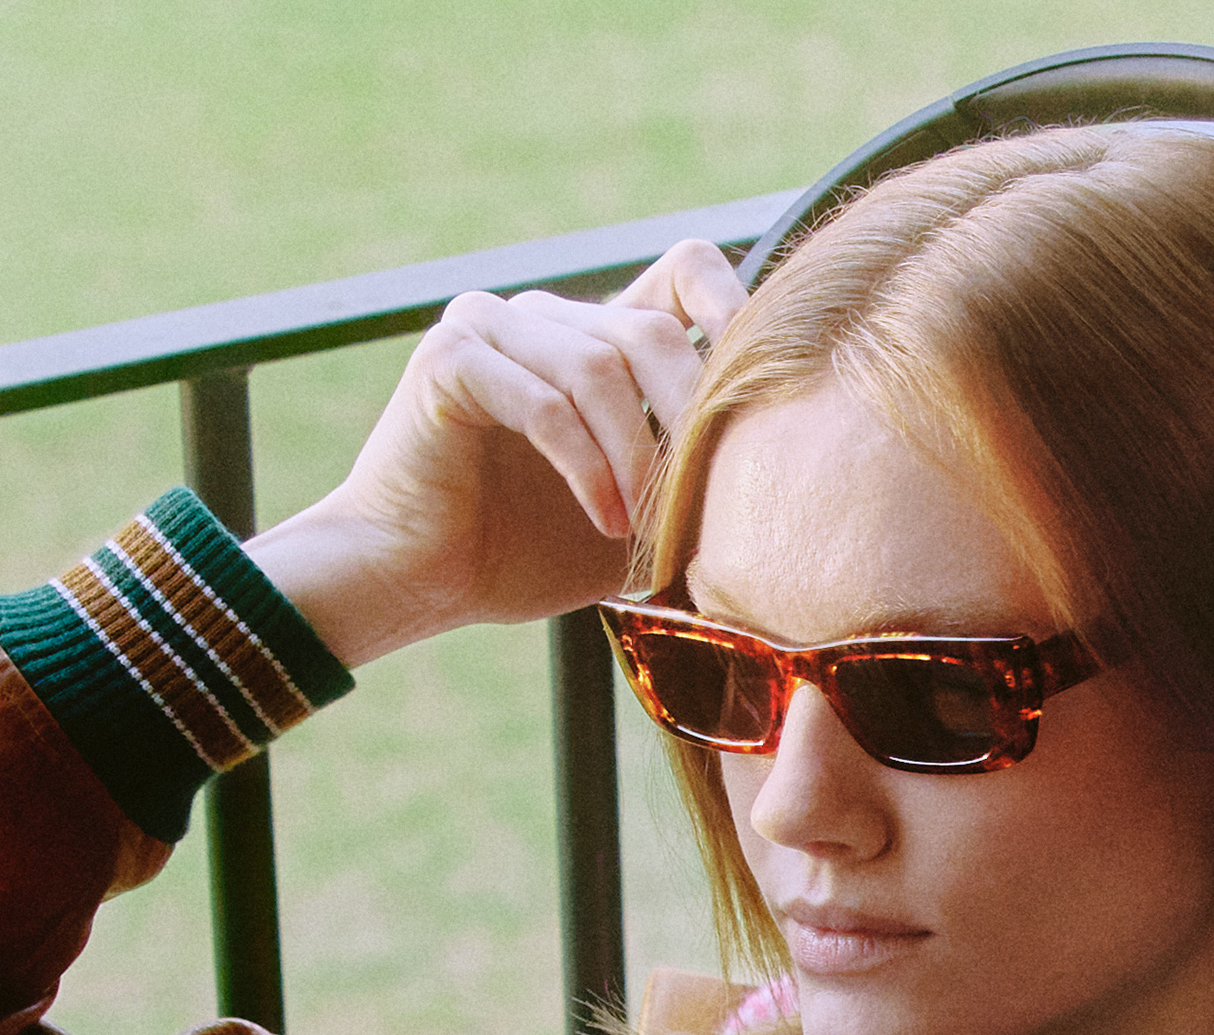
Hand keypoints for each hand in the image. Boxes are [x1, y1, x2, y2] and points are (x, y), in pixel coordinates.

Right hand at [245, 239, 747, 667]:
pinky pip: (543, 398)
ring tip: (640, 525)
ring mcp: (492, 326)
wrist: (416, 582)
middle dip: (688, 415)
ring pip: (599, 366)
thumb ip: (692, 479)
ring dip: (633, 455)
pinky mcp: (450, 359)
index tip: (769, 381)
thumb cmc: (524, 554)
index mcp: (595, 336)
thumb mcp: (636, 515)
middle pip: (650, 328)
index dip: (734, 305)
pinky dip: (583, 463)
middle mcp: (545, 316)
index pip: (684, 272)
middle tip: (706, 493)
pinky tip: (602, 517)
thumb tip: (797, 482)